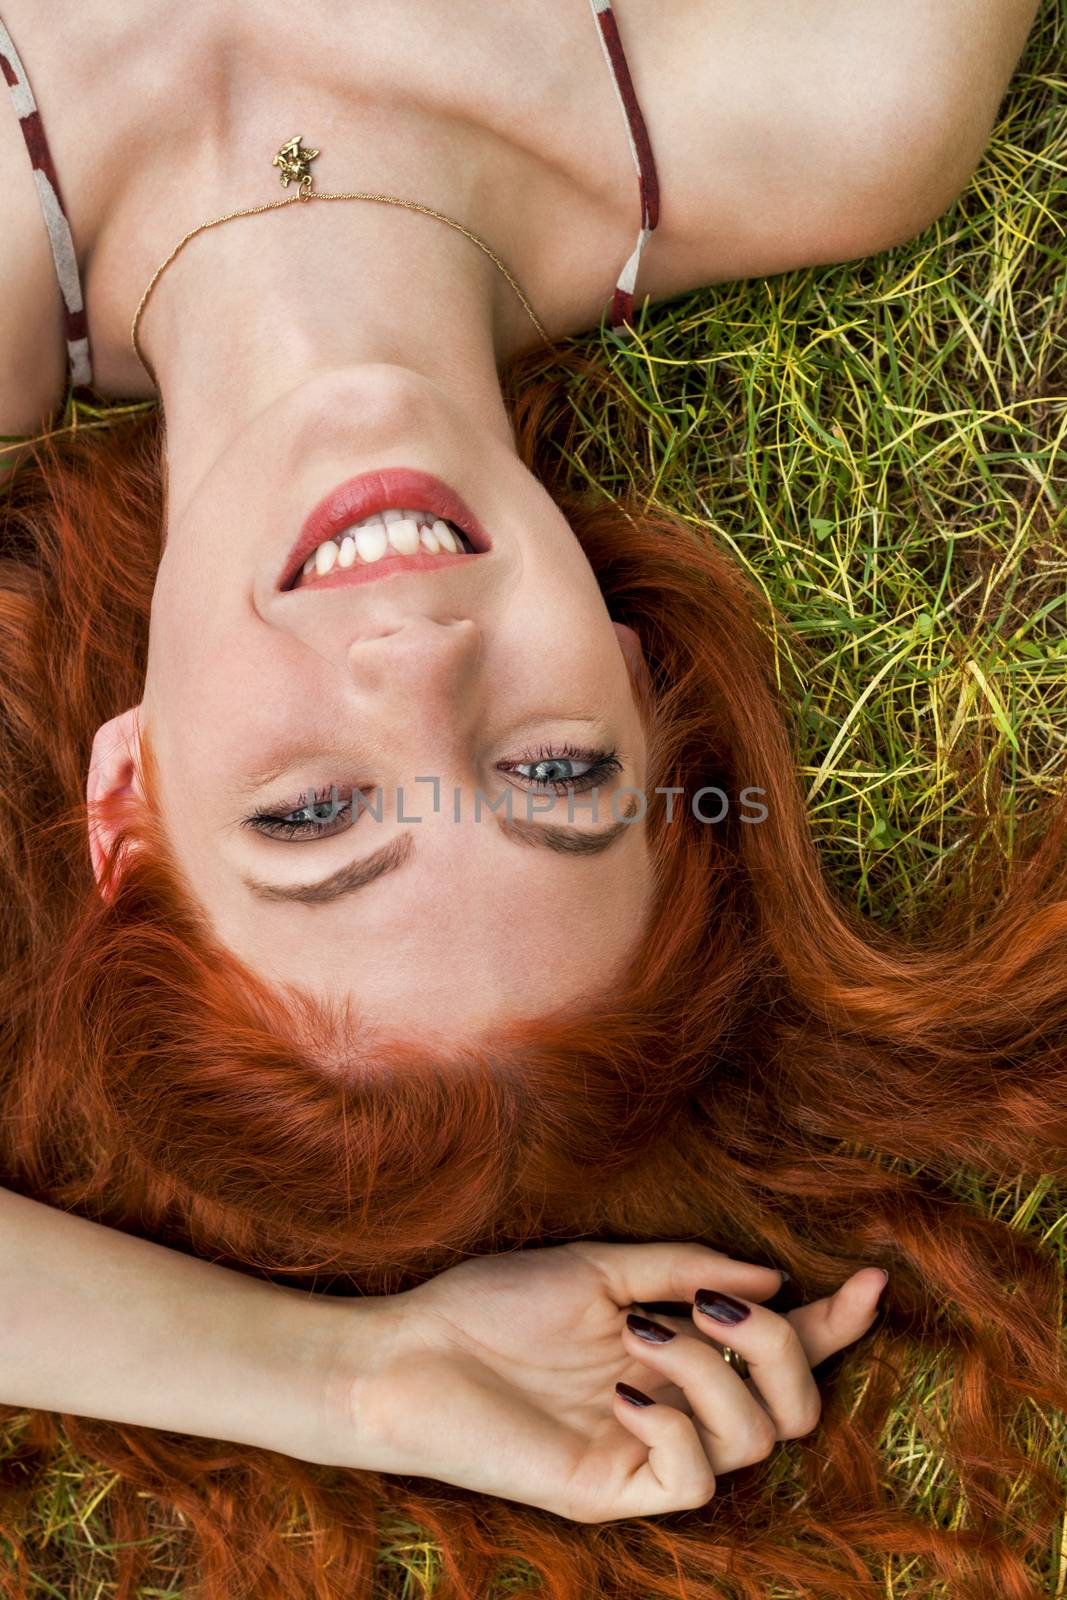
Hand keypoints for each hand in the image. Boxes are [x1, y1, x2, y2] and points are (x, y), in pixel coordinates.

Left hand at [312, 1242, 887, 1521]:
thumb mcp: (599, 1268)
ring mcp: (646, 1451)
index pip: (775, 1348)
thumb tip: (772, 1277)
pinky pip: (692, 1479)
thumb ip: (683, 1269)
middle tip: (716, 1306)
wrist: (410, 1353)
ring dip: (712, 1375)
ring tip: (640, 1337)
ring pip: (752, 1439)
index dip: (833, 1323)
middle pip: (791, 1407)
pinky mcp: (612, 1489)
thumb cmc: (492, 1305)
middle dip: (782, 1349)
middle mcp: (673, 1403)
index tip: (874, 1280)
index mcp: (674, 1347)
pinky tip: (624, 1389)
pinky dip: (675, 1423)